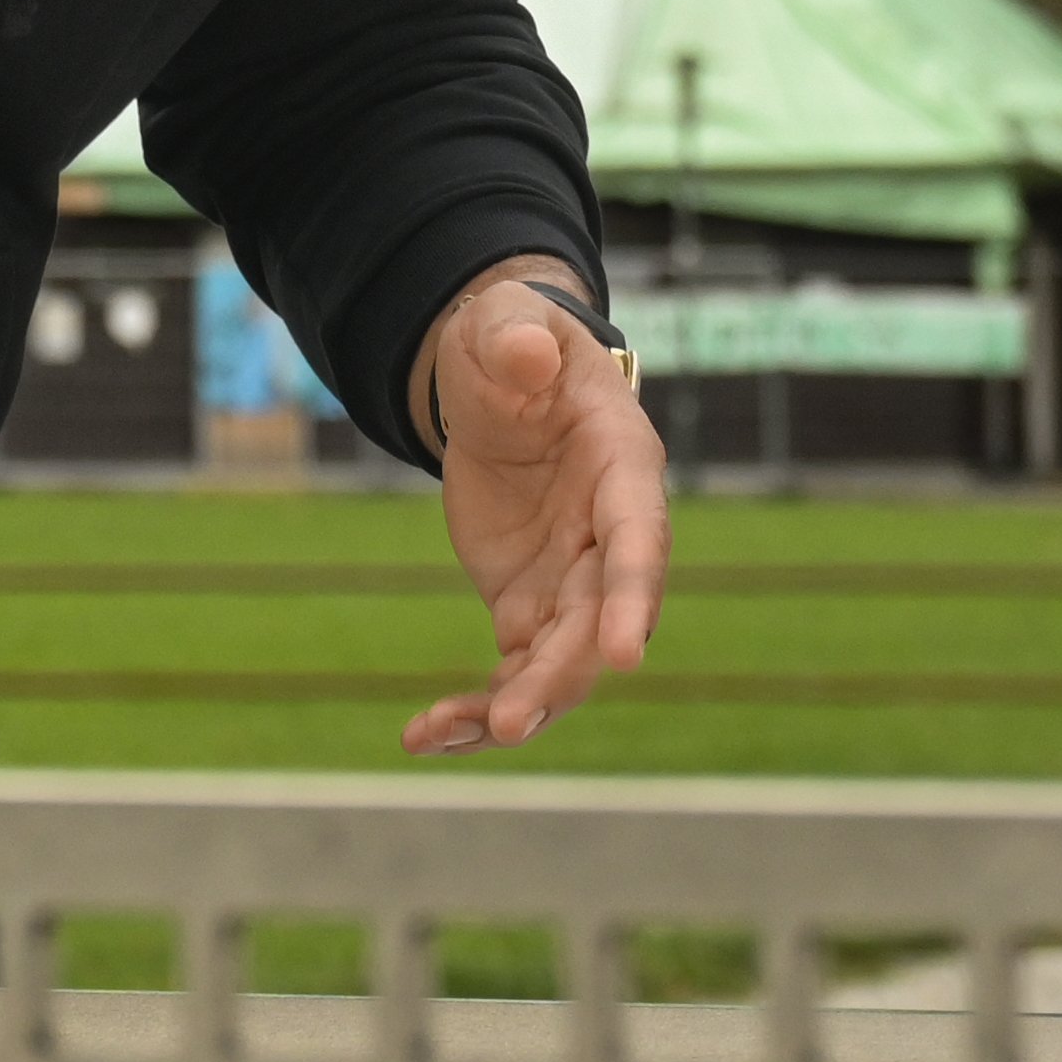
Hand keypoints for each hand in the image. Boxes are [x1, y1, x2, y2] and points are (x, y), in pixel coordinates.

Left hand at [407, 263, 666, 754]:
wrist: (497, 384)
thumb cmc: (514, 345)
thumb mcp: (506, 326)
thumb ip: (516, 339)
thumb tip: (524, 355)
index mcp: (622, 467)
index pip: (638, 537)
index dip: (632, 596)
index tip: (627, 654)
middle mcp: (608, 536)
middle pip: (598, 621)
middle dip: (561, 676)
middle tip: (510, 722)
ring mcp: (571, 581)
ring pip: (560, 664)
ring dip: (515, 706)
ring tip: (440, 734)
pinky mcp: (528, 606)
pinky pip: (514, 672)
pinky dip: (476, 709)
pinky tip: (423, 735)